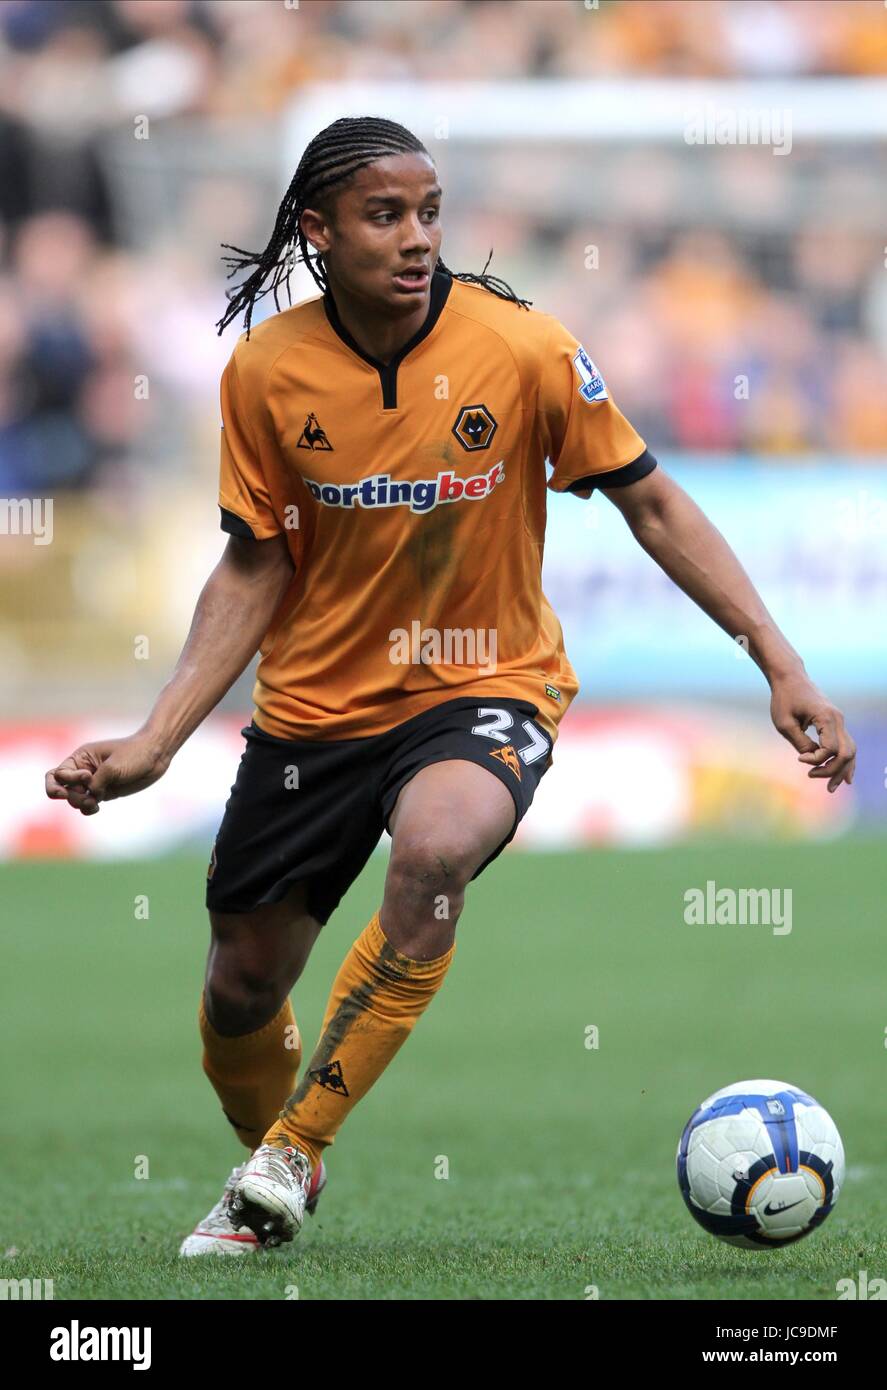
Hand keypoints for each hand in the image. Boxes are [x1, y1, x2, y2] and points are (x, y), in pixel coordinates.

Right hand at [45, 734, 170, 814]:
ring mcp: (93, 783)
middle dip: (68, 796)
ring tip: (95, 803)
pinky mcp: (103, 793)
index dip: (68, 780)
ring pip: (74, 799)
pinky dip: (88, 809)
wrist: (155, 756)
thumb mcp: (113, 767)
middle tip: (85, 798)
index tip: (88, 777)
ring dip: (80, 803)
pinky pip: (86, 805)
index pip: (58, 774)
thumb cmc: (134, 754)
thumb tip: (90, 797)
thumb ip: (97, 783)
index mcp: (81, 757)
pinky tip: (96, 807)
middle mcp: (83, 770)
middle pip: (60, 788)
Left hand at [769, 674, 855, 792]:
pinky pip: (845, 744)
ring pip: (850, 750)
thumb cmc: (784, 698)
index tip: (799, 758)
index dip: (816, 759)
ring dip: (841, 769)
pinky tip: (842, 776)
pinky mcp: (835, 722)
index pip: (830, 749)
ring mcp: (839, 720)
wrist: (790, 677)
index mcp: (826, 718)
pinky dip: (844, 760)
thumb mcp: (784, 724)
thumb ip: (800, 743)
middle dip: (833, 770)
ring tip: (831, 787)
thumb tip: (813, 759)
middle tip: (813, 777)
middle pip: (846, 753)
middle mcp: (838, 719)